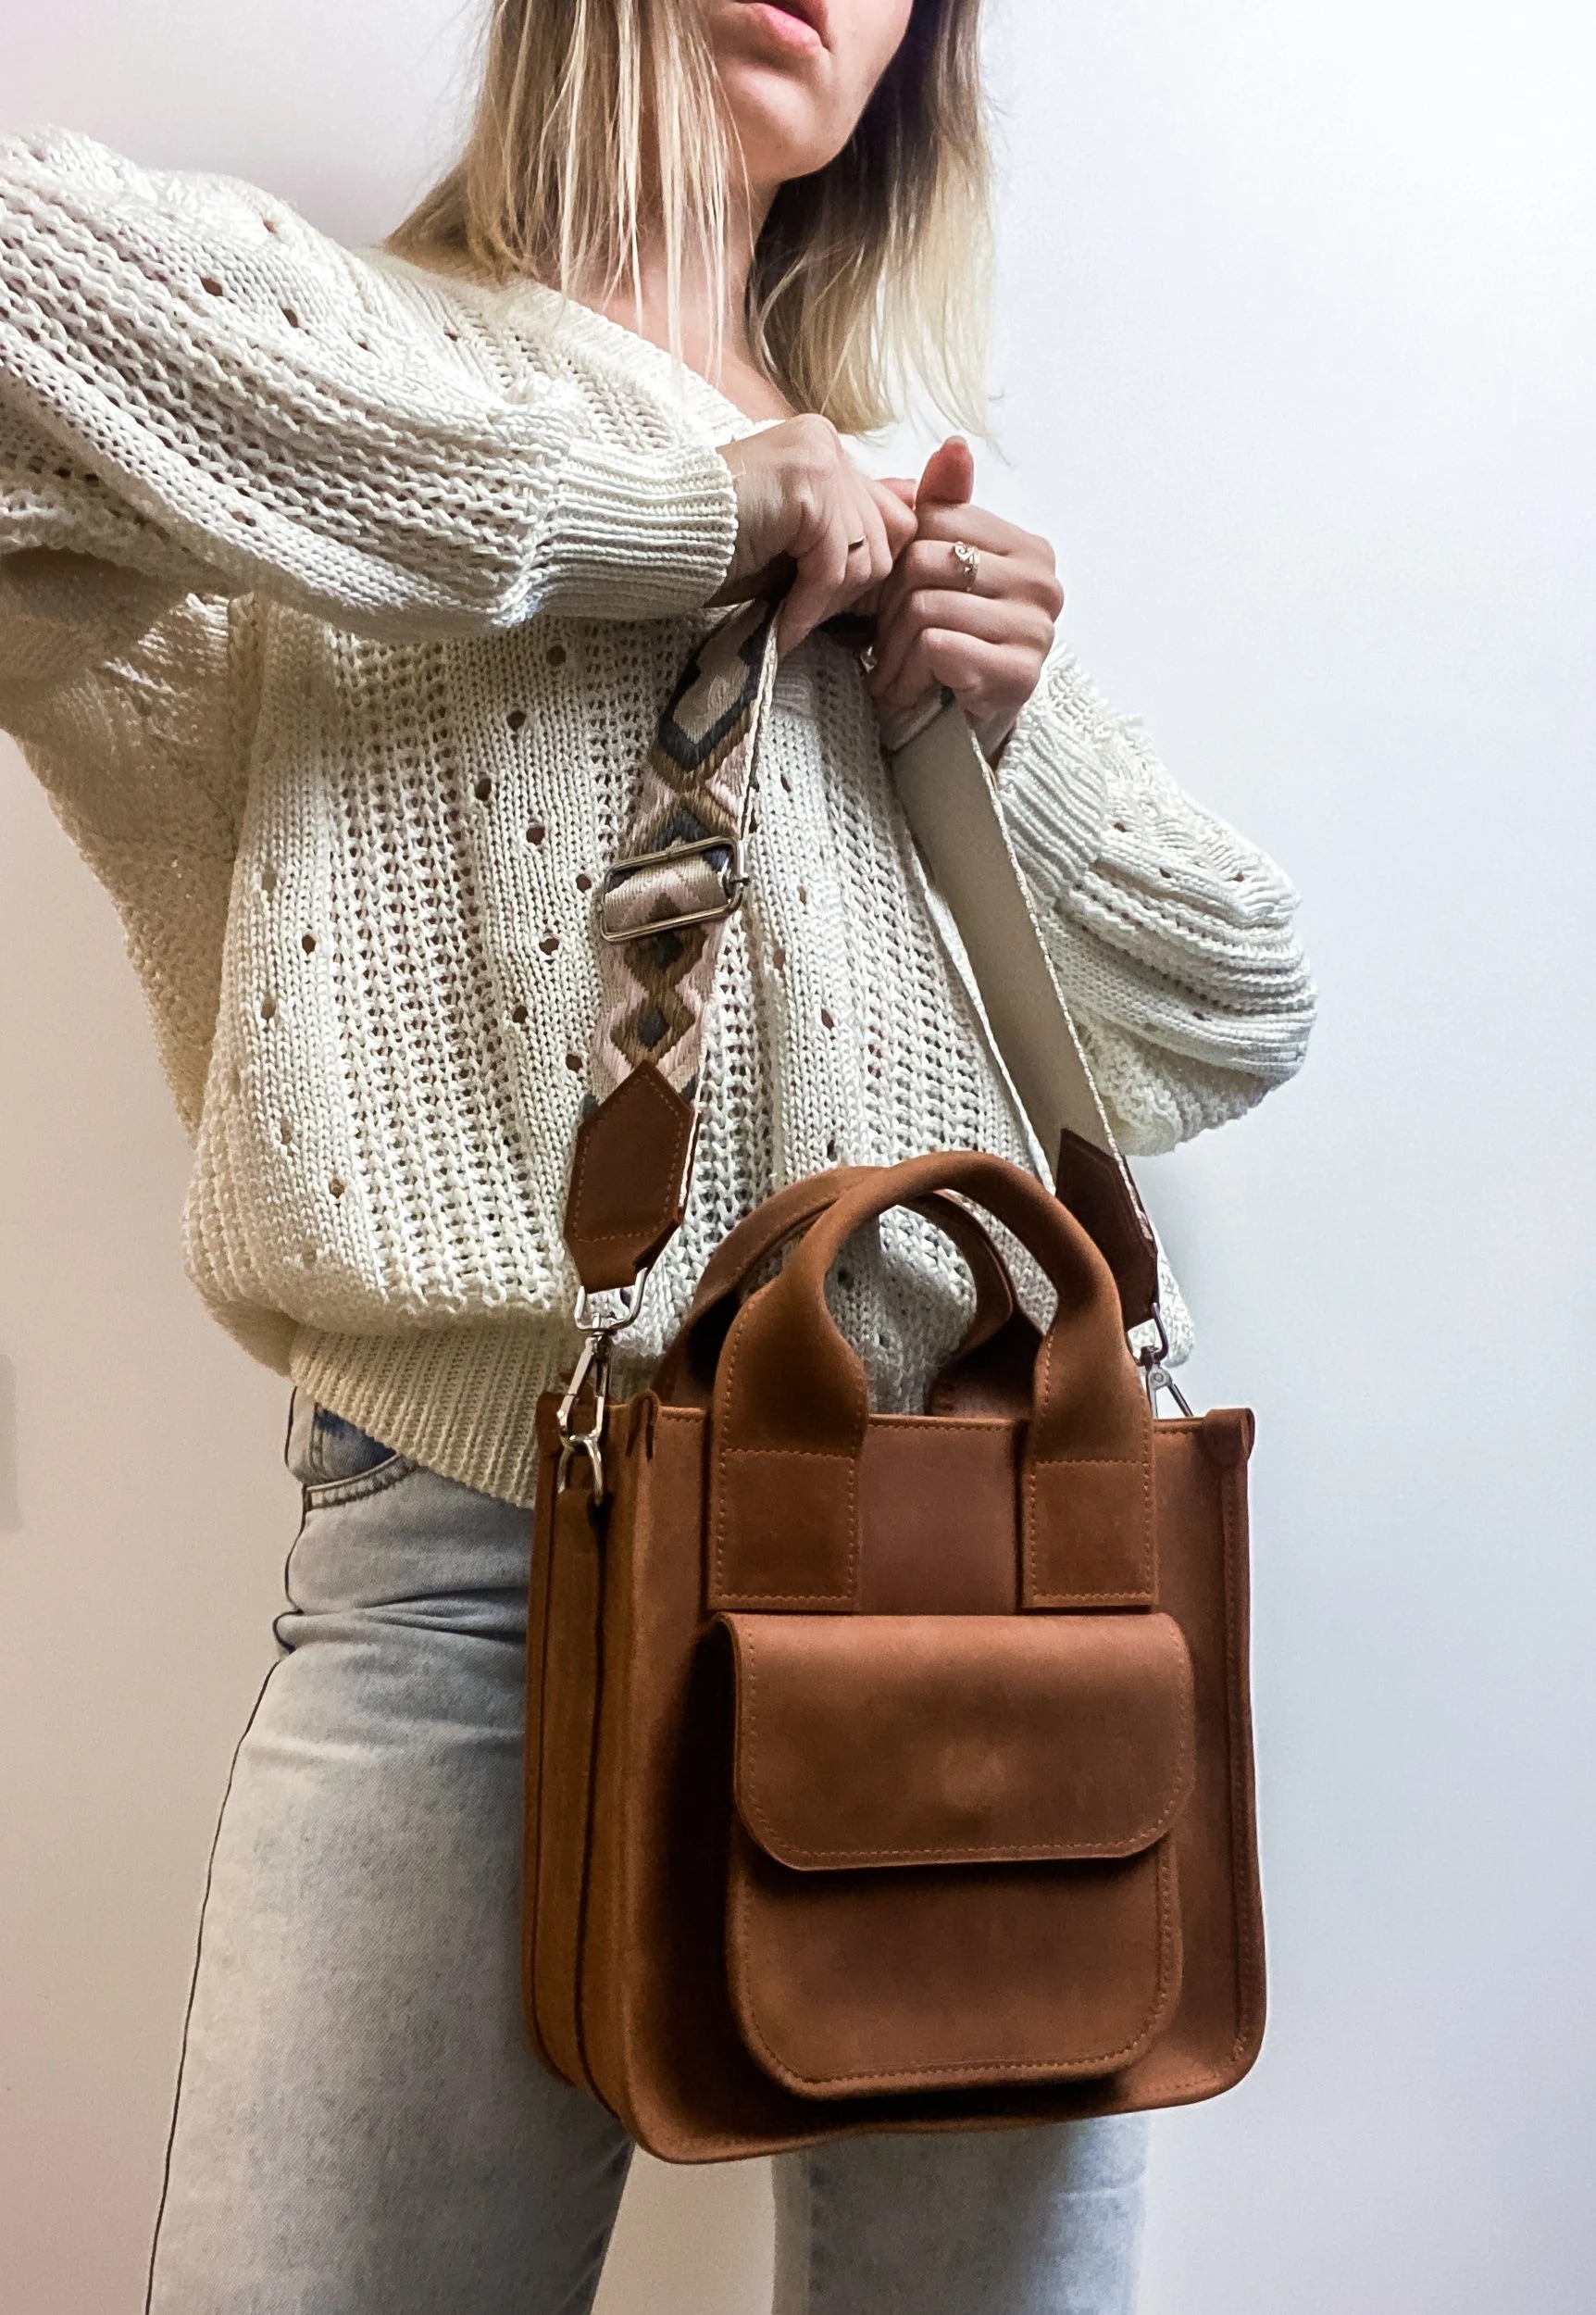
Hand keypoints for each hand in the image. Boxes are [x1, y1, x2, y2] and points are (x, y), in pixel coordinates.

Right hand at [715, 417, 916, 654]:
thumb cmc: (711, 550)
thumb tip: (905, 544)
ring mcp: (818, 458)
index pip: (888, 517)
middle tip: (803, 618)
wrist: (649, 538)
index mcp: (823, 449)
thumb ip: (840, 539)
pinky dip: (810, 608)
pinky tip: (783, 629)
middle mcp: (826, 442)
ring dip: (828, 603)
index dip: (863, 570)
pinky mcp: (807, 485)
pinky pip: (833, 566)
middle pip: (885, 539)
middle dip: (848, 592)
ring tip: (788, 619)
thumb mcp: (790, 547)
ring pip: (866, 556)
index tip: (829, 608)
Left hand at [868, 439, 1064, 760]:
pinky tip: (910, 694)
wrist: (955, 739)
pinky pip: (936, 645)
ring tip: (893, 675)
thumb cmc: (942, 652)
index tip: (893, 602)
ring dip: (892, 651)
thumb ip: (945, 508)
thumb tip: (955, 445)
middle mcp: (1044, 583)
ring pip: (925, 606)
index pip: (937, 521)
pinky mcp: (1020, 674)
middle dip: (889, 610)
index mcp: (1029, 548)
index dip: (898, 561)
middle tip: (885, 647)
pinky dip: (907, 675)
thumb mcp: (935, 573)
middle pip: (926, 562)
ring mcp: (1038, 629)